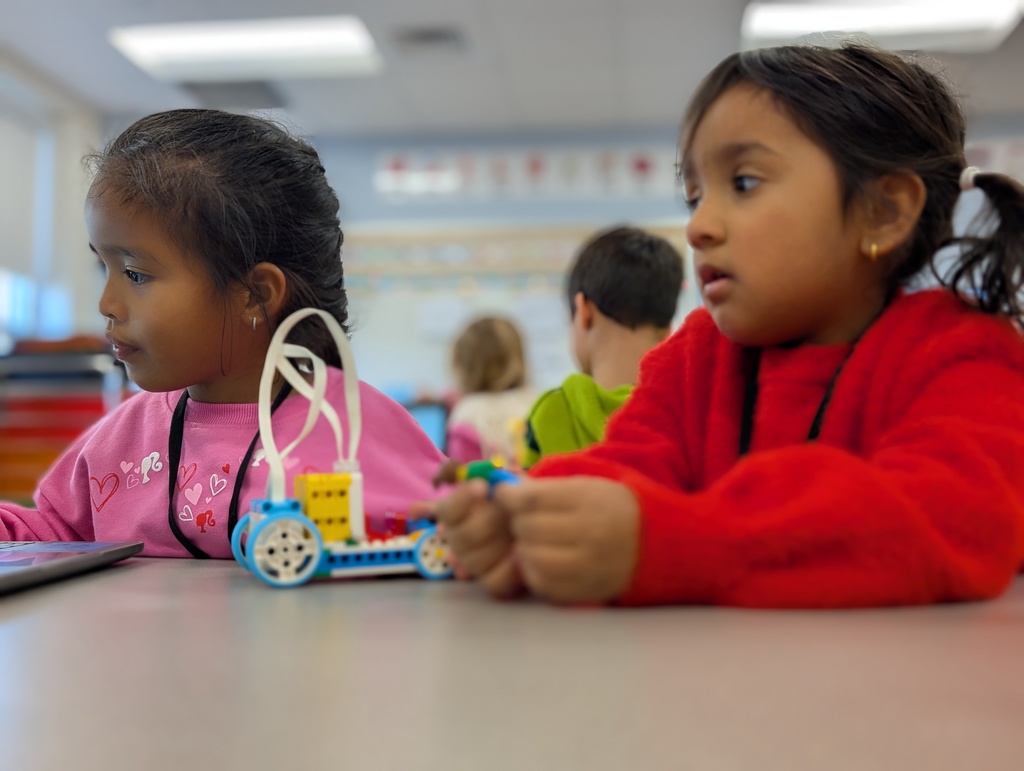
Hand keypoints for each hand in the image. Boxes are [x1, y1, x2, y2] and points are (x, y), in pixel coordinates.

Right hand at [434, 479, 523, 596]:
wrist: (541, 520)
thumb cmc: (519, 498)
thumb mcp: (508, 480)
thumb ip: (489, 476)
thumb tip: (449, 481)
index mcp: (456, 512)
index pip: (446, 510)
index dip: (461, 499)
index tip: (483, 487)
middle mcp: (459, 539)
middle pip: (459, 537)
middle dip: (488, 521)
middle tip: (508, 510)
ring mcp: (473, 562)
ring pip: (473, 561)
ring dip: (499, 543)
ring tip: (518, 529)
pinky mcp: (492, 580)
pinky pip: (493, 582)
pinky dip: (508, 569)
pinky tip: (520, 553)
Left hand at [494, 477, 639, 603]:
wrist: (652, 544)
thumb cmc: (611, 509)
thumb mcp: (585, 487)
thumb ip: (544, 490)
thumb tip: (501, 492)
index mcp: (590, 501)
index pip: (533, 498)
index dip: (509, 496)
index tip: (503, 494)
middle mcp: (591, 534)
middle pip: (529, 528)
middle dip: (517, 522)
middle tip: (522, 519)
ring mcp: (589, 566)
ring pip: (532, 558)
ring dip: (523, 548)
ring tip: (530, 541)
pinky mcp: (585, 590)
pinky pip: (543, 584)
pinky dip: (533, 572)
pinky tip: (541, 561)